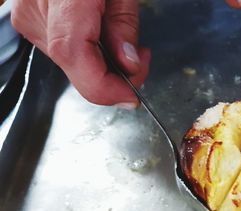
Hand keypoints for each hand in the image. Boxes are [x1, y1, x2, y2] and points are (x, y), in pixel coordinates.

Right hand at [11, 0, 150, 107]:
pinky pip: (63, 50)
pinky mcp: (29, 20)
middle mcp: (36, 12)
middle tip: (140, 59)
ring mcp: (28, 17)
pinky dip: (88, 53)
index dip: (105, 87)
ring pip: (70, 63)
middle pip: (76, 67)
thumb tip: (128, 66)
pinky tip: (101, 37)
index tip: (132, 96)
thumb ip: (124, 25)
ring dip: (102, 64)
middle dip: (114, 75)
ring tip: (123, 41)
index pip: (76, 57)